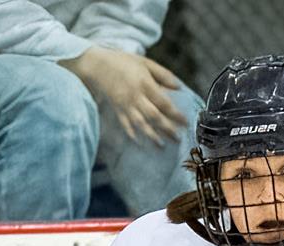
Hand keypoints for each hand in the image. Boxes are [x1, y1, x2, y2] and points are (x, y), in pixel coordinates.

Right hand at [63, 46, 189, 146]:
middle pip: (154, 116)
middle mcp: (135, 96)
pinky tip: (140, 142)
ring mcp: (125, 105)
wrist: (98, 66)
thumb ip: (163, 74)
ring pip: (141, 124)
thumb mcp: (146, 63)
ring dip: (152, 136)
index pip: (164, 103)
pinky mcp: (117, 110)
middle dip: (167, 129)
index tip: (185, 122)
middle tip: (178, 138)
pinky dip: (132, 134)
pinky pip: (125, 125)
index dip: (175, 114)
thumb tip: (179, 87)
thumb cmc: (124, 62)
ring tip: (161, 145)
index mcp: (145, 83)